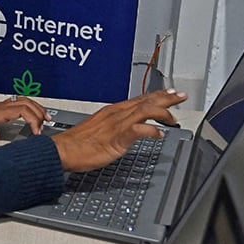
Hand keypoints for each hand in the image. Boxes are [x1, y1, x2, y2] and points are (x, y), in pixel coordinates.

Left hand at [0, 96, 48, 142]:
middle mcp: (1, 106)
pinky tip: (32, 113)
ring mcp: (1, 105)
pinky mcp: (0, 107)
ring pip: (24, 100)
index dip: (33, 119)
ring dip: (37, 108)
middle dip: (39, 113)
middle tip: (45, 126)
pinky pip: (20, 102)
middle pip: (27, 103)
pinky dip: (30, 106)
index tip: (36, 131)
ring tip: (45, 118)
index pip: (22, 110)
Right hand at [52, 89, 188, 170]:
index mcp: (113, 111)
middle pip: (145, 101)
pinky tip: (159, 134)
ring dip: (162, 112)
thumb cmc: (77, 143)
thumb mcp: (99, 129)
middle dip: (165, 98)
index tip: (170, 93)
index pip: (139, 99)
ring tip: (174, 116)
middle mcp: (116, 114)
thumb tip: (128, 129)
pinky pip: (137, 130)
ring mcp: (116, 125)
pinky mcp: (116, 138)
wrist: (62, 150)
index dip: (157, 95)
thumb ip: (115, 126)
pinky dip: (150, 130)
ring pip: (144, 111)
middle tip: (181, 96)